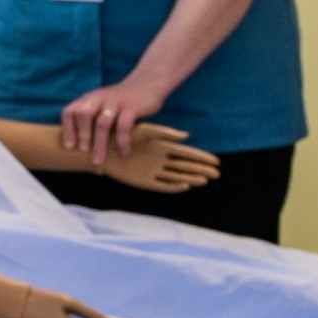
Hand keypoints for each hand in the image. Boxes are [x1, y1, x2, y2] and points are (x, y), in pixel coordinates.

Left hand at [59, 75, 171, 168]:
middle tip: (83, 152)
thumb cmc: (121, 101)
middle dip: (82, 135)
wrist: (148, 83)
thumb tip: (83, 146)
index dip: (67, 129)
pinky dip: (122, 141)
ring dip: (99, 143)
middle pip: (83, 114)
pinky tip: (124, 153)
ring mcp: (115, 102)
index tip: (69, 147)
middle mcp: (99, 98)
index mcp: (88, 99)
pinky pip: (124, 126)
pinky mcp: (132, 107)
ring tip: (99, 160)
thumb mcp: (102, 104)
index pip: (70, 111)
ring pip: (102, 123)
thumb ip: (92, 117)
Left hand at [98, 123, 219, 195]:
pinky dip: (173, 186)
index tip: (216, 160)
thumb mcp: (145, 131)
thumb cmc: (121, 136)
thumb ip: (165, 133)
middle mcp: (159, 160)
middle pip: (185, 166)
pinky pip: (161, 185)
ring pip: (176, 176)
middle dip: (201, 169)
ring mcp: (152, 171)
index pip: (187, 153)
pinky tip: (185, 186)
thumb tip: (187, 136)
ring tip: (205, 180)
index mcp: (161, 147)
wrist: (100, 149)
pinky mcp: (143, 182)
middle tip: (217, 173)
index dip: (201, 157)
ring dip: (190, 178)